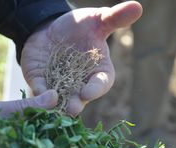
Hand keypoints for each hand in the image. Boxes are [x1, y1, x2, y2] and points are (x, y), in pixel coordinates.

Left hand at [21, 1, 141, 115]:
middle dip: (76, 104)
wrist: (54, 28)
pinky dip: (40, 95)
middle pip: (80, 99)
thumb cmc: (81, 27)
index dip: (95, 89)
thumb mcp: (97, 20)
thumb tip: (137, 6)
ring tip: (53, 105)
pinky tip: (38, 95)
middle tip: (72, 109)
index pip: (100, 84)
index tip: (88, 92)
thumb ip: (114, 18)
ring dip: (56, 105)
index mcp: (98, 72)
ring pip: (60, 100)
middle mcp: (80, 84)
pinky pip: (41, 92)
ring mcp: (61, 86)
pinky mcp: (43, 83)